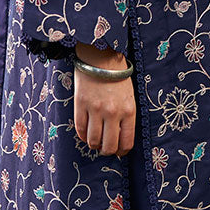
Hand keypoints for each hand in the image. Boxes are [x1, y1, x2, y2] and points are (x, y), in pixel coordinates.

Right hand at [72, 41, 136, 156]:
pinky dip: (82, 135)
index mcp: (128, 111)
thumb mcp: (129, 98)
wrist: (101, 57)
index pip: (126, 142)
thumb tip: (120, 137)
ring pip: (93, 141)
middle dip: (107, 151)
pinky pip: (80, 129)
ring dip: (94, 145)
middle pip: (109, 146)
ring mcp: (95, 109)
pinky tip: (85, 132)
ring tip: (95, 141)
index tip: (119, 151)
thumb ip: (126, 117)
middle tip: (106, 148)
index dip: (122, 151)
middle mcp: (112, 113)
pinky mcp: (80, 104)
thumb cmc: (118, 78)